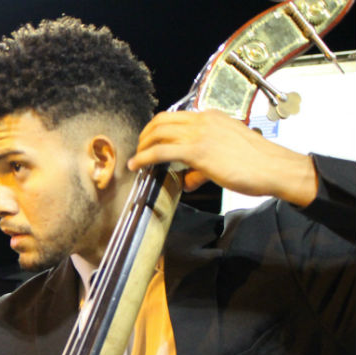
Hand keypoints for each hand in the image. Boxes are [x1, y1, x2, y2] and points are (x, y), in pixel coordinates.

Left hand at [127, 110, 317, 205]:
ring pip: (158, 133)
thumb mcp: (228, 154)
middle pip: (162, 121)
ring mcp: (200, 134)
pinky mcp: (198, 152)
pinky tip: (137, 165)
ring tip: (137, 159)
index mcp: (212, 117)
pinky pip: (161, 151)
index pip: (176, 117)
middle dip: (146, 135)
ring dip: (143, 146)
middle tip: (140, 149)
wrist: (275, 167)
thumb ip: (203, 166)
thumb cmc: (258, 163)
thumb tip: (188, 179)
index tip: (150, 141)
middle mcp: (204, 121)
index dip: (158, 129)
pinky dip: (144, 158)